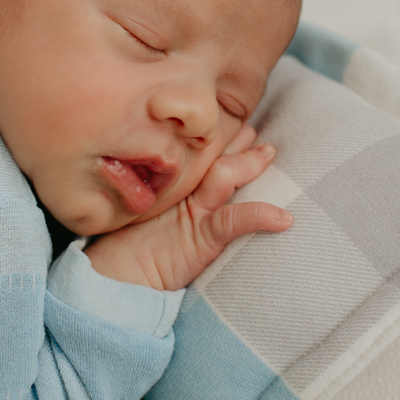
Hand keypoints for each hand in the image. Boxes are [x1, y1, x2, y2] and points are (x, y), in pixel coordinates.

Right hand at [83, 124, 292, 290]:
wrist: (116, 277)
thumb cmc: (133, 250)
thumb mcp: (157, 219)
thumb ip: (174, 198)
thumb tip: (197, 182)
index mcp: (170, 184)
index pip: (198, 151)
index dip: (216, 134)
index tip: (233, 122)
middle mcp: (181, 191)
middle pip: (212, 155)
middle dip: (234, 138)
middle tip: (252, 127)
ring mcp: (191, 210)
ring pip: (223, 175)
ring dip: (248, 163)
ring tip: (269, 152)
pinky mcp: (200, 236)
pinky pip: (233, 220)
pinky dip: (260, 216)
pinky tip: (283, 219)